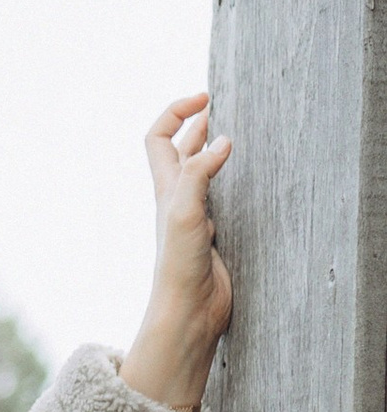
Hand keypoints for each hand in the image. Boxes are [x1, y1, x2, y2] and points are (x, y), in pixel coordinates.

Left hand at [119, 93, 232, 411]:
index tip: (206, 98)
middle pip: (181, 150)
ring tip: (238, 132)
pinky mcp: (215, 235)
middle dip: (198, 124)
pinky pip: (223, 198)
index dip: (177, 111)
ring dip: (215, 150)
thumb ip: (199, 174)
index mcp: (166, 188)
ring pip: (203, 173)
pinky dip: (233, 181)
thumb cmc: (178, 267)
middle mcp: (178, 199)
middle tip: (224, 106)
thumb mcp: (185, 212)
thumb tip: (222, 139)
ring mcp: (197, 217)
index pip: (160, 136)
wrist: (188, 313)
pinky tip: (251, 181)